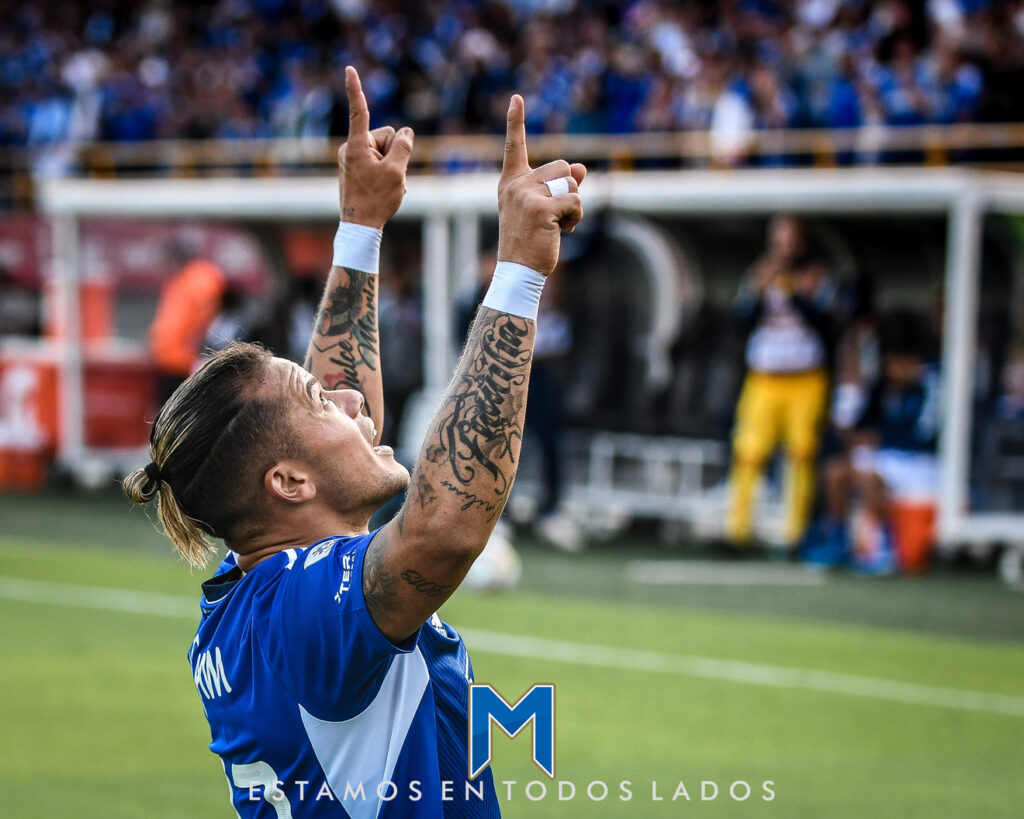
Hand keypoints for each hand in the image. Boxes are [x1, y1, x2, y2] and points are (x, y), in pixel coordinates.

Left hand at [339, 66, 413, 228]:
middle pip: (385, 137)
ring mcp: (353, 159)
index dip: (355, 89)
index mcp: (357, 146)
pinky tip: (384, 190)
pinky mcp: (356, 168)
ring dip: (392, 167)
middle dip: (394, 153)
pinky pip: (379, 163)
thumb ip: (403, 146)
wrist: (360, 227)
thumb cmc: (376, 200)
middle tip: (391, 176)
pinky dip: (387, 174)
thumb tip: (406, 131)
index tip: (349, 69)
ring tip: (386, 186)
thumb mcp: (397, 172)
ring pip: (384, 152)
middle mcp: (351, 148)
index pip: (359, 111)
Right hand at [496, 95, 584, 275]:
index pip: (514, 147)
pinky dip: (577, 216)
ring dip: (574, 204)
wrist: (519, 269)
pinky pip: (575, 200)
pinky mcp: (541, 208)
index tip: (516, 98)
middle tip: (556, 215)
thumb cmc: (531, 241)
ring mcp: (527, 195)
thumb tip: (581, 167)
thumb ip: (560, 186)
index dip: (515, 121)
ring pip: (570, 182)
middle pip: (560, 167)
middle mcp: (516, 184)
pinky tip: (564, 230)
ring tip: (559, 224)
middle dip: (568, 189)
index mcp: (511, 183)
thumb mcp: (543, 209)